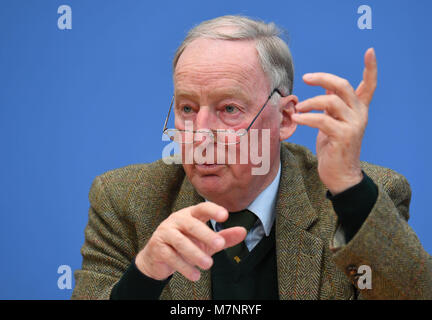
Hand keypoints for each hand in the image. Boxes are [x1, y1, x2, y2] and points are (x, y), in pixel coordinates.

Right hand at [135, 202, 245, 280]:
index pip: (202, 208)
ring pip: (180, 242)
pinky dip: (184, 266)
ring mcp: (165, 232)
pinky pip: (171, 256)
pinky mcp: (157, 247)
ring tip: (208, 265)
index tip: (225, 215)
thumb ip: (224, 237)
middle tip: (219, 245)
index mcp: (190, 214)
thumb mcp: (206, 241)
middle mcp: (177, 220)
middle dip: (206, 234)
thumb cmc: (185, 244)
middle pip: (191, 224)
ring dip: (195, 254)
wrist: (157, 257)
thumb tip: (243, 232)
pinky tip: (195, 275)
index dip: (213, 210)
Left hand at [292, 48, 376, 194]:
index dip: (370, 68)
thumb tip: (325, 84)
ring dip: (310, 102)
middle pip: (344, 86)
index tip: (370, 51)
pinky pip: (322, 119)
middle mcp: (359, 115)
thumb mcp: (332, 121)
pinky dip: (306, 118)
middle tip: (305, 78)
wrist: (340, 175)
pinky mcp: (343, 136)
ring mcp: (353, 125)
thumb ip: (332, 103)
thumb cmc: (333, 147)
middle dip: (323, 78)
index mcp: (359, 109)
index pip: (369, 85)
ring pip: (331, 101)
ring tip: (297, 109)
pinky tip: (296, 119)